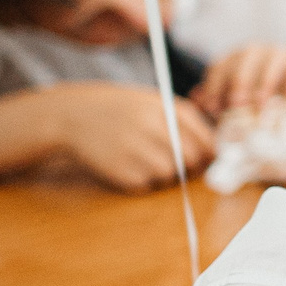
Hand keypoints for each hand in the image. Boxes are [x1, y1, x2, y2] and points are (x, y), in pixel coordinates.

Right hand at [48, 83, 215, 191]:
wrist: (71, 115)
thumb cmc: (117, 109)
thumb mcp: (150, 101)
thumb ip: (181, 119)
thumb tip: (213, 146)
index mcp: (164, 107)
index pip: (204, 137)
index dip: (210, 152)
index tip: (209, 158)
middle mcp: (152, 127)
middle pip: (191, 159)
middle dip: (189, 165)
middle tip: (176, 162)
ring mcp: (136, 149)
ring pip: (169, 174)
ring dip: (163, 173)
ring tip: (143, 158)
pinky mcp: (121, 170)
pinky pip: (145, 184)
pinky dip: (141, 180)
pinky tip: (126, 164)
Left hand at [193, 44, 285, 118]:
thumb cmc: (262, 99)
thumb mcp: (236, 101)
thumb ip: (216, 99)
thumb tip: (196, 97)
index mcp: (234, 60)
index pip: (219, 67)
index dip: (214, 87)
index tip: (213, 107)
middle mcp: (255, 52)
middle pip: (243, 60)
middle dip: (238, 82)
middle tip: (236, 104)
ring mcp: (279, 55)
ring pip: (271, 60)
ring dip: (265, 84)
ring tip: (261, 106)